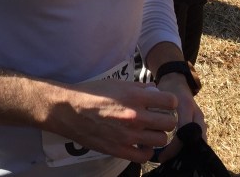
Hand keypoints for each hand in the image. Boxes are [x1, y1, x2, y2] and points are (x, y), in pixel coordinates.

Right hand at [43, 79, 181, 163]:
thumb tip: (155, 91)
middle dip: (166, 119)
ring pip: (161, 140)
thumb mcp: (117, 83)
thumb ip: (140, 88)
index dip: (169, 102)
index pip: (170, 101)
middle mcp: (134, 116)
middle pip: (169, 123)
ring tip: (150, 131)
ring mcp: (128, 136)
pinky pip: (145, 156)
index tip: (164, 103)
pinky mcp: (119, 150)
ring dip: (158, 135)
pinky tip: (141, 144)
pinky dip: (147, 151)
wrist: (69, 110)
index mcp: (135, 97)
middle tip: (159, 118)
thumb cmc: (92, 93)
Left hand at [152, 70, 206, 161]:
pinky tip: (177, 153)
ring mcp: (200, 117)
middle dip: (183, 152)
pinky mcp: (200, 121)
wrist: (176, 79)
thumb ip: (151, 112)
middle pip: (196, 138)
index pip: (184, 130)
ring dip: (187, 150)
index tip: (162, 154)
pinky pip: (199, 137)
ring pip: (200, 139)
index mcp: (184, 105)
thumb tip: (141, 136)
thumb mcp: (156, 99)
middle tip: (168, 159)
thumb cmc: (164, 90)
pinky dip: (189, 146)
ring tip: (171, 158)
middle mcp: (196, 112)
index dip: (174, 145)